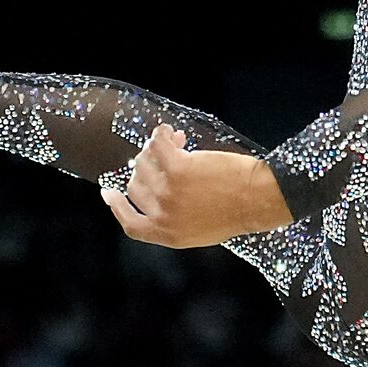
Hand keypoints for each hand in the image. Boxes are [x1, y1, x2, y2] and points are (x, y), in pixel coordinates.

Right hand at [101, 124, 294, 248]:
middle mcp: (164, 216)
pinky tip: (168, 131)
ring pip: (145, 163)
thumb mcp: (201, 229)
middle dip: (143, 168)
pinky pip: (158, 146)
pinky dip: (161, 135)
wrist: (258, 200)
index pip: (131, 225)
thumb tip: (157, 192)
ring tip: (171, 139)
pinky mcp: (178, 169)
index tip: (109, 193)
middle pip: (136, 187)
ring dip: (154, 148)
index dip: (117, 208)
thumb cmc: (237, 210)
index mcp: (169, 235)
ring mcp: (168, 192)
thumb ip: (176, 219)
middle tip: (157, 155)